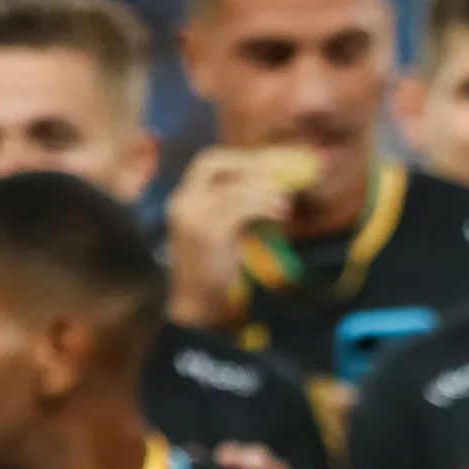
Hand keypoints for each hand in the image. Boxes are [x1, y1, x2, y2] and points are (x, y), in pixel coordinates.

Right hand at [167, 148, 296, 330]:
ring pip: (232, 185)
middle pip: (211, 162)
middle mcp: (182, 202)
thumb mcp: (225, 234)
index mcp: (183, 201)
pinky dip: (264, 205)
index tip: (270, 166)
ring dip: (264, 190)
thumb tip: (273, 189)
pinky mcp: (207, 232)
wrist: (196, 308)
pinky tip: (280, 214)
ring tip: (285, 205)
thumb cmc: (214, 275)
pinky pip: (240, 205)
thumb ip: (238, 210)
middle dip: (248, 164)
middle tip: (279, 177)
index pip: (208, 163)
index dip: (240, 159)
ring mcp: (192, 215)